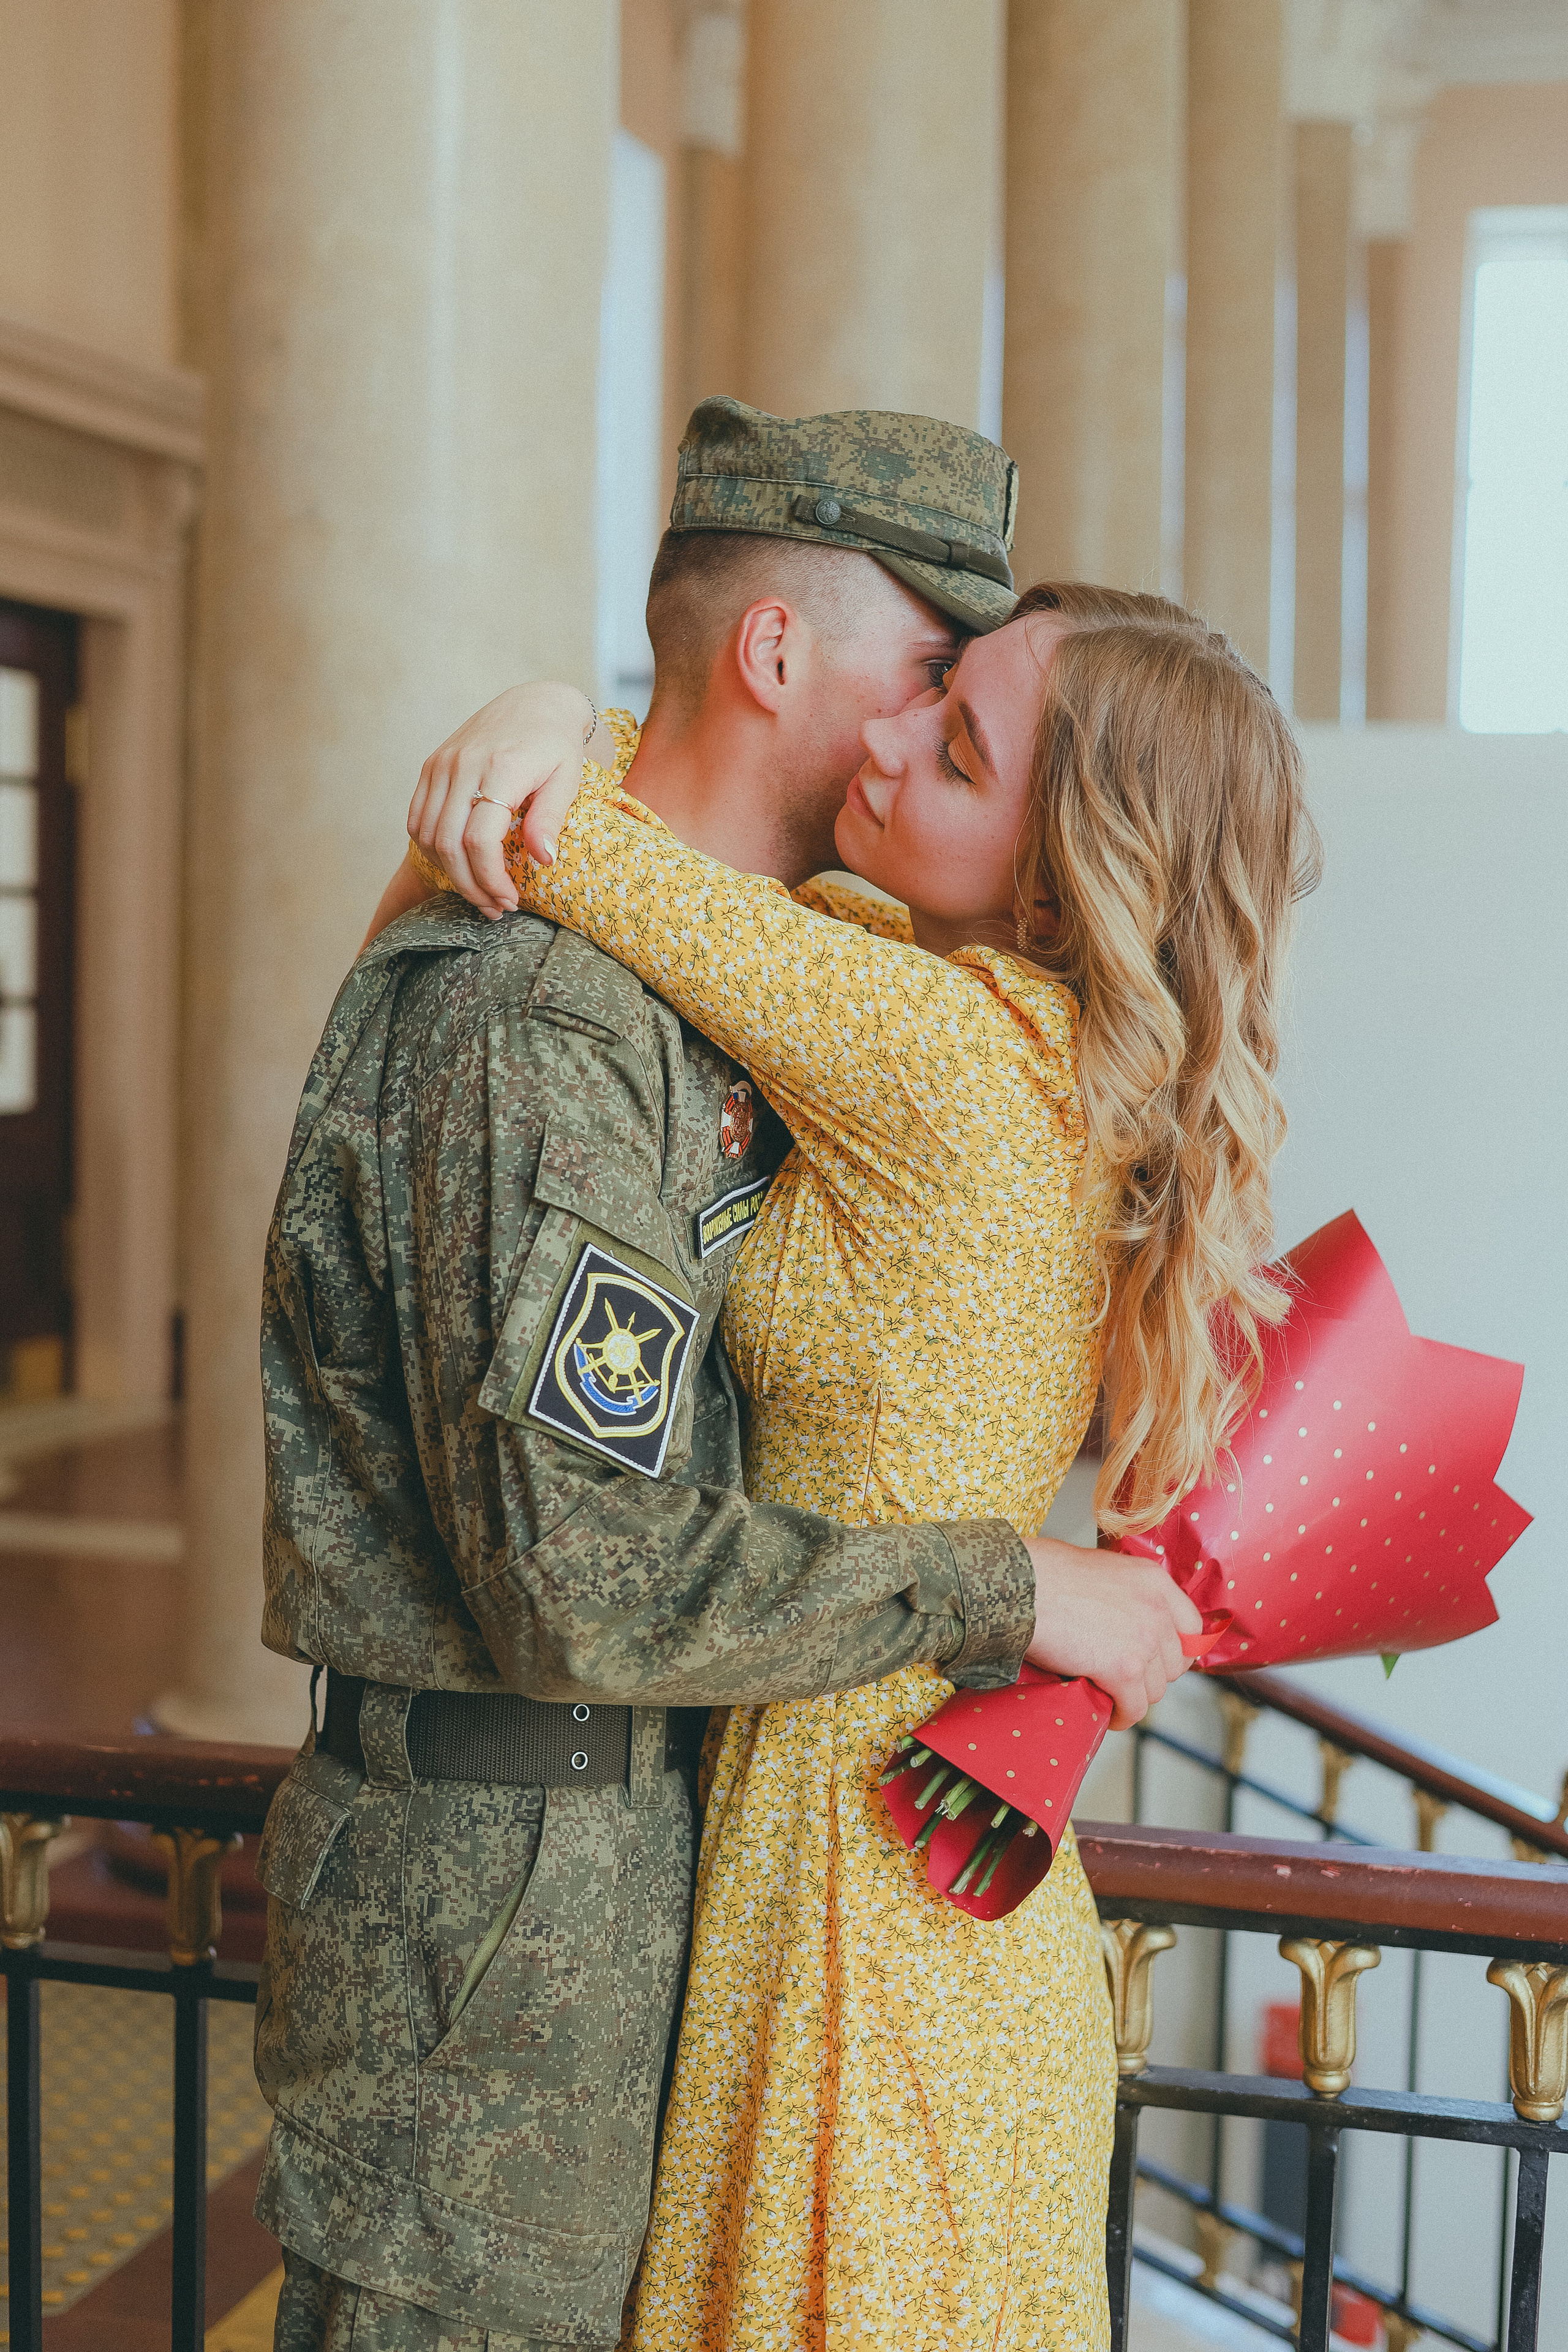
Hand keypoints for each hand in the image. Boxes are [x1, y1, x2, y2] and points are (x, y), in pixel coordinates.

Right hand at [407, 683, 602, 917]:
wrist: (534, 703)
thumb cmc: (557, 746)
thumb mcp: (567, 780)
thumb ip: (549, 819)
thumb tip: (541, 861)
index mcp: (501, 768)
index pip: (479, 840)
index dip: (491, 879)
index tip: (510, 900)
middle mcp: (463, 765)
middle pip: (448, 844)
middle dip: (470, 886)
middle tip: (495, 908)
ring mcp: (441, 764)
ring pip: (426, 835)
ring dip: (449, 873)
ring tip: (479, 891)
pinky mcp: (431, 765)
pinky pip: (417, 818)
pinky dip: (432, 849)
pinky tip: (458, 864)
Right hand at [1020, 1536, 1201, 1729]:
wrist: (1021, 1588)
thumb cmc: (1045, 1574)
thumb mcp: (1103, 1569)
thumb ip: (1127, 1594)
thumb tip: (1126, 1619)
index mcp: (1154, 1581)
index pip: (1191, 1627)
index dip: (1174, 1649)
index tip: (1158, 1659)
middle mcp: (1157, 1610)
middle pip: (1174, 1663)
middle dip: (1151, 1675)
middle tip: (1125, 1677)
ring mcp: (1143, 1641)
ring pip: (1155, 1690)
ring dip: (1134, 1696)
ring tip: (1110, 1694)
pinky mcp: (1124, 1670)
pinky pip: (1135, 1708)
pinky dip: (1122, 1716)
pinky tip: (1108, 1713)